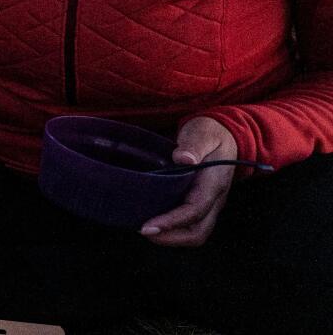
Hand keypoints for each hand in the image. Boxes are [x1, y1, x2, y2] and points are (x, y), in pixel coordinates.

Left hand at [141, 117, 240, 245]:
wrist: (227, 136)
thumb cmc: (210, 133)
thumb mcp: (202, 133)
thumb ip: (193, 145)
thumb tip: (184, 158)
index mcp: (214, 183)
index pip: (194, 210)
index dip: (171, 222)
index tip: (147, 226)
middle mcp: (215, 199)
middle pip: (198, 231)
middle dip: (171, 238)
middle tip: (143, 231)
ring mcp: (211, 204)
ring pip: (196, 232)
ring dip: (171, 237)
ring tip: (146, 230)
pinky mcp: (203, 205)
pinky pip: (191, 225)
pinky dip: (173, 230)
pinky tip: (153, 222)